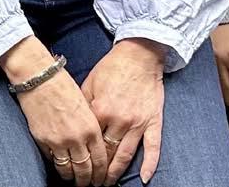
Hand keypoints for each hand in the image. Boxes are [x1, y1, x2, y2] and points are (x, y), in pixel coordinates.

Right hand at [1, 37, 106, 184]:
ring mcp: (59, 141)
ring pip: (69, 170)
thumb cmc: (62, 85)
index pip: (101, 160)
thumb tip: (92, 144)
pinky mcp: (43, 140)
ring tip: (74, 180)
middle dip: (88, 180)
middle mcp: (77, 138)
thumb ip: (90, 126)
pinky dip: (57, 166)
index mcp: (91, 128)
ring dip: (73, 178)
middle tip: (88, 184)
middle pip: (86, 169)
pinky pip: (53, 160)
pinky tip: (60, 166)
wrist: (38, 76)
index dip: (101, 173)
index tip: (100, 179)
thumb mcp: (85, 105)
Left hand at [81, 38, 165, 185]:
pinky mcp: (153, 122)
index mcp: (100, 110)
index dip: (83, 155)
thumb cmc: (111, 68)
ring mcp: (138, 123)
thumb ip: (83, 105)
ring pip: (126, 155)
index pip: (89, 141)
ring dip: (117, 172)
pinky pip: (153, 148)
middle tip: (92, 181)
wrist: (138, 56)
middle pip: (107, 152)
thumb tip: (75, 124)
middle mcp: (119, 120)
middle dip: (98, 170)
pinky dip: (149, 165)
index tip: (76, 166)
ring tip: (109, 184)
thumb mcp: (89, 83)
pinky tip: (144, 179)